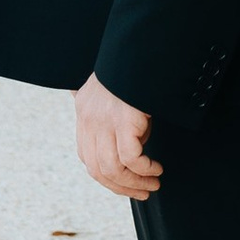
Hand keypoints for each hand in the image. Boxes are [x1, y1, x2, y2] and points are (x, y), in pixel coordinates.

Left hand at [76, 72, 159, 197]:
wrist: (137, 47)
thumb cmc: (131, 71)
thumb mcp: (113, 93)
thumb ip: (114, 116)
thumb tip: (135, 142)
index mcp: (84, 114)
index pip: (88, 159)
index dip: (107, 178)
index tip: (126, 185)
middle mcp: (89, 120)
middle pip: (98, 170)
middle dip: (122, 187)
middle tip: (143, 192)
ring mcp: (104, 121)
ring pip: (112, 169)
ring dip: (135, 182)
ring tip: (153, 182)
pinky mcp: (123, 120)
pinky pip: (130, 158)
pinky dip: (144, 168)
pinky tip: (155, 167)